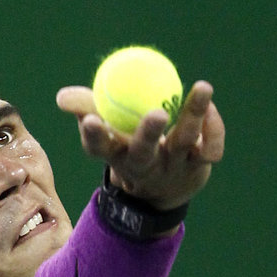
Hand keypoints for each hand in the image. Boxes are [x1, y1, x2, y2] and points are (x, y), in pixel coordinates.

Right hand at [56, 81, 224, 210]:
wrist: (162, 190)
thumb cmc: (128, 148)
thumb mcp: (106, 133)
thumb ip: (86, 109)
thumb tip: (62, 96)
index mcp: (116, 155)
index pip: (100, 148)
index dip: (94, 135)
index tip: (90, 119)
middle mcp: (144, 164)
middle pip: (144, 152)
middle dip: (148, 134)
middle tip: (156, 113)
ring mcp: (173, 166)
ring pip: (184, 142)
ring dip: (194, 114)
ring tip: (202, 86)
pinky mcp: (199, 165)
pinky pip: (211, 148)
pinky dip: (214, 126)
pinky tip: (209, 105)